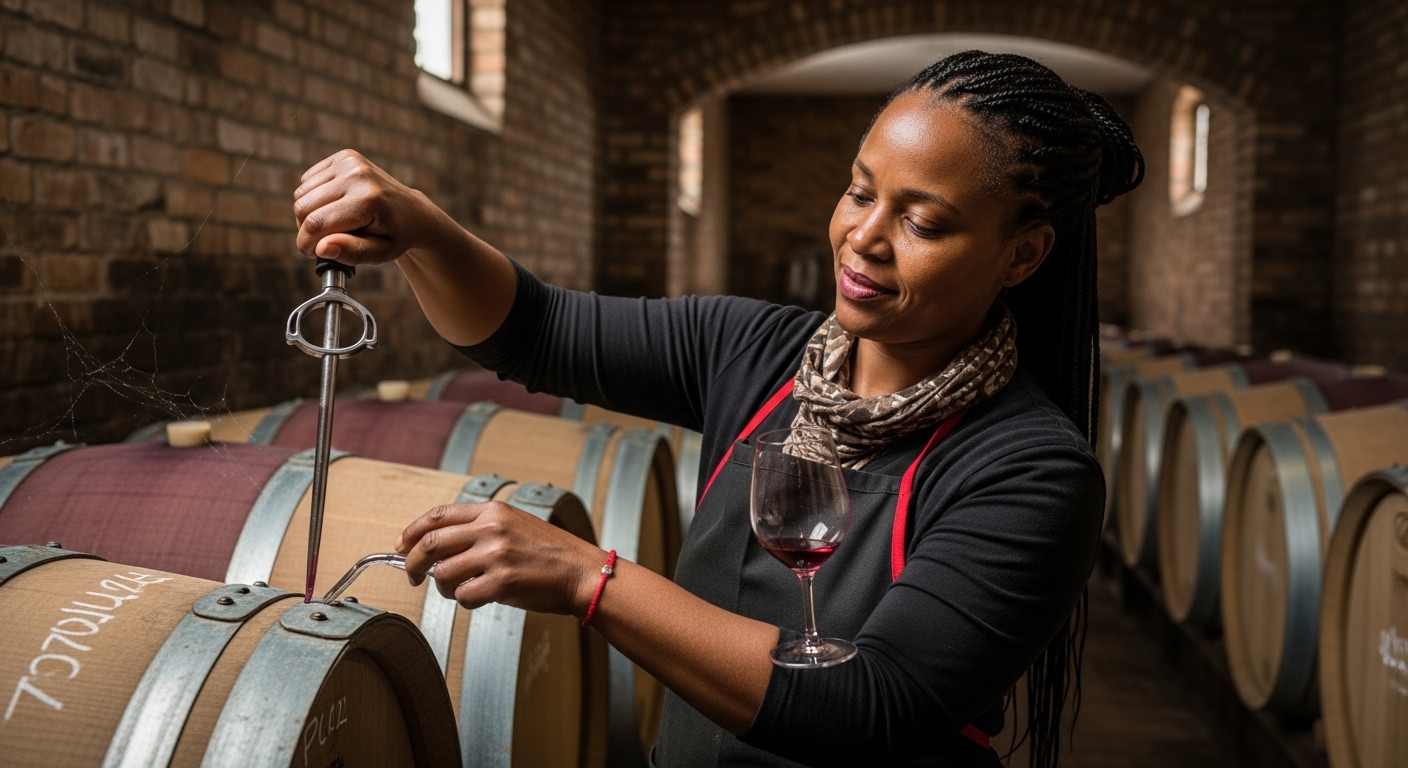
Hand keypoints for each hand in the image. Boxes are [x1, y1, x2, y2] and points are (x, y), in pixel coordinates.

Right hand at [293, 149, 460, 266]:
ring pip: (301, 194)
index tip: (313, 253)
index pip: (317, 223)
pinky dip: (313, 198)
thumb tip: (321, 248)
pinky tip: (335, 206)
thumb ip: (352, 252)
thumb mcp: (380, 253)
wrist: (412, 211)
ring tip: (334, 224)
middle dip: (307, 230)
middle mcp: (357, 175)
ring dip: (309, 214)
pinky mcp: (343, 157)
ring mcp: (349, 162)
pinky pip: (306, 181)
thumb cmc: (395, 236)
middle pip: (303, 208)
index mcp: (368, 200)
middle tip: (326, 241)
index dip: (306, 243)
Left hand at [395, 500, 603, 615]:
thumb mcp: (515, 525)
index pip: (437, 516)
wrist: (582, 572)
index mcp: (493, 511)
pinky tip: (480, 597)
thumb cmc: (550, 553)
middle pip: (430, 544)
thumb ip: (479, 529)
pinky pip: (463, 597)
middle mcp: (491, 529)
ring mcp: (496, 555)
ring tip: (460, 589)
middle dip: (412, 563)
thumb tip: (439, 549)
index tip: (402, 546)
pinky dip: (465, 602)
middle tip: (413, 576)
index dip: (412, 531)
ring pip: (443, 574)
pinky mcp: (502, 582)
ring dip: (444, 587)